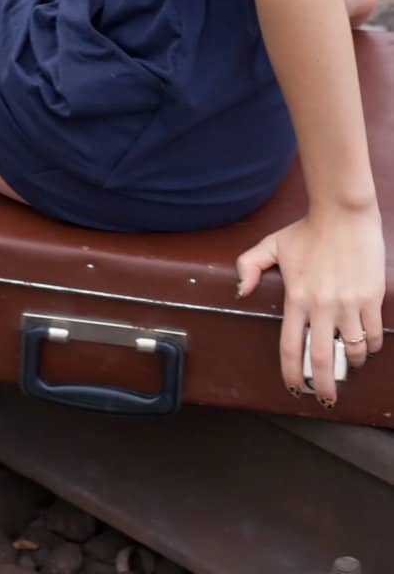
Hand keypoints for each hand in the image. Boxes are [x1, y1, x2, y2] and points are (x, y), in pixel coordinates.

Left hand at [236, 204, 385, 403]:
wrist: (343, 214)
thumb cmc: (308, 230)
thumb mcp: (272, 244)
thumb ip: (250, 265)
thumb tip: (240, 291)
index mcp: (297, 297)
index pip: (291, 346)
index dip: (292, 372)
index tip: (295, 387)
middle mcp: (322, 306)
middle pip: (321, 358)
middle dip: (324, 386)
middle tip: (325, 399)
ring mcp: (348, 304)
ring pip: (353, 351)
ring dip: (351, 364)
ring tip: (348, 365)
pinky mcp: (371, 299)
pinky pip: (373, 335)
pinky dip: (371, 347)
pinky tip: (366, 345)